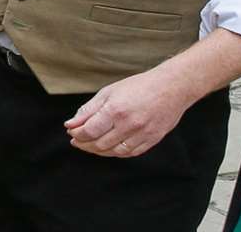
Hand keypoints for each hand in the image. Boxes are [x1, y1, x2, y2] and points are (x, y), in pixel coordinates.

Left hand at [64, 66, 196, 158]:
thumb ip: (89, 110)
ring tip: (90, 145)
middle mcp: (128, 124)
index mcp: (115, 110)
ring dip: (98, 151)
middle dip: (84, 144)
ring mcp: (142, 134)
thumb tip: (70, 124)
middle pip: (100, 144)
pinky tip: (108, 147)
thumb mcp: (109, 92)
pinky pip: (130, 153)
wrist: (171, 87)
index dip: (77, 134)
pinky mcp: (152, 140)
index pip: (90, 130)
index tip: (71, 132)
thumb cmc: (138, 86)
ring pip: (114, 151)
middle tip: (77, 140)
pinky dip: (116, 153)